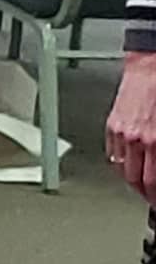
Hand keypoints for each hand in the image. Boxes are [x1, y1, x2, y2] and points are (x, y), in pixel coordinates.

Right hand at [108, 55, 155, 199]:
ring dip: (132, 181)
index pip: (153, 181)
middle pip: (135, 180)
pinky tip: (129, 164)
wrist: (151, 65)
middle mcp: (137, 139)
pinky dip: (121, 163)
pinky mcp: (112, 125)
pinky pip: (112, 153)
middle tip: (150, 198)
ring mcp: (121, 133)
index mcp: (155, 141)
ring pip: (122, 169)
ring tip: (140, 185)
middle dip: (144, 194)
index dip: (154, 196)